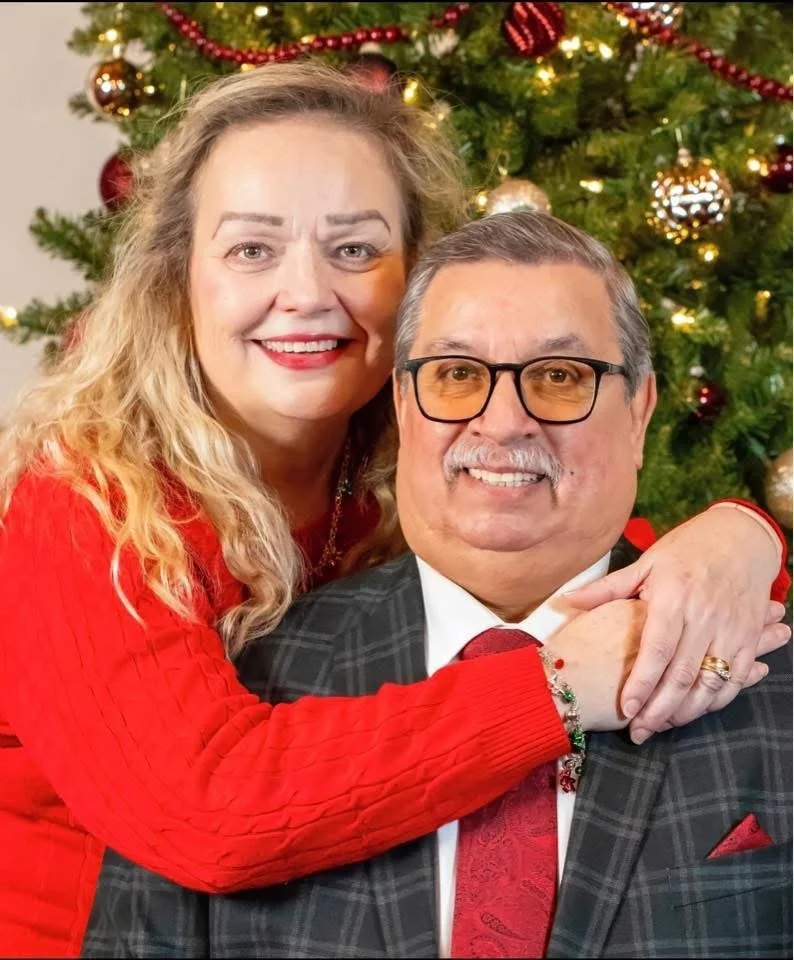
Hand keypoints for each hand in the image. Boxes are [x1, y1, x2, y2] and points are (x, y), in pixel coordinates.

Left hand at [564, 507, 790, 742]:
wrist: (741, 538)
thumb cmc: (686, 550)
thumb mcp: (646, 564)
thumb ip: (607, 589)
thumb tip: (566, 601)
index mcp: (673, 597)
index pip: (656, 650)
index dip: (642, 682)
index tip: (626, 708)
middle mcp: (704, 616)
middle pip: (682, 674)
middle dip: (659, 709)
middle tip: (638, 731)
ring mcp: (730, 629)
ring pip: (710, 683)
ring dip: (685, 712)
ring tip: (660, 727)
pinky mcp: (749, 637)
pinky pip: (734, 679)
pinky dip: (715, 701)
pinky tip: (693, 712)